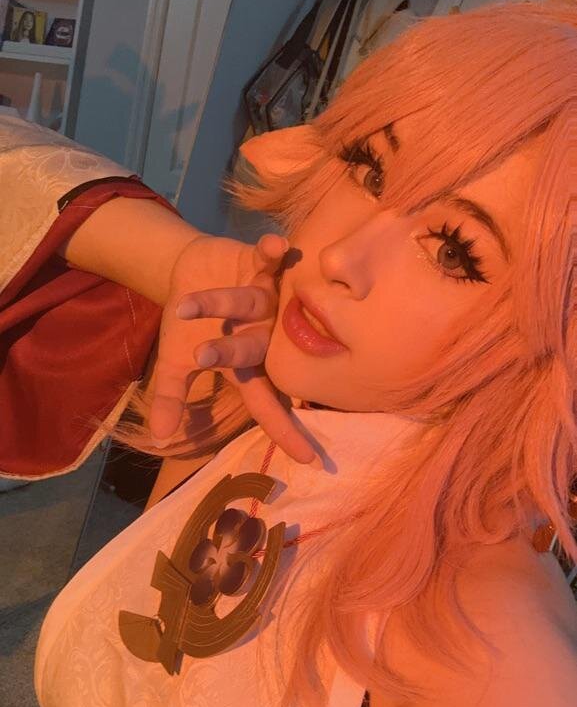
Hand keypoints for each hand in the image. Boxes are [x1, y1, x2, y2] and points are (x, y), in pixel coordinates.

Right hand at [149, 232, 315, 462]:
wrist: (189, 272)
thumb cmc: (190, 325)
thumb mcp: (175, 363)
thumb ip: (170, 397)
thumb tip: (159, 438)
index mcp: (248, 367)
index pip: (268, 405)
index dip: (285, 430)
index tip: (307, 459)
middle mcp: (265, 336)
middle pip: (251, 350)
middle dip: (226, 351)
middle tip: (203, 355)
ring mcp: (267, 300)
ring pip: (249, 304)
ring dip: (219, 302)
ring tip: (186, 303)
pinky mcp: (262, 265)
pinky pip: (270, 260)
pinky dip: (272, 253)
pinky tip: (277, 247)